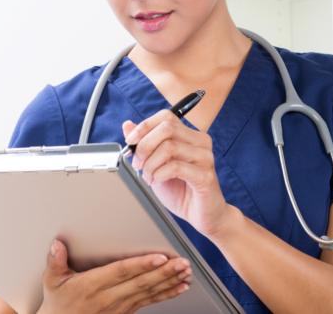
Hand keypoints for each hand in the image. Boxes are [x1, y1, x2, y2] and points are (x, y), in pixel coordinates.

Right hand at [37, 239, 190, 313]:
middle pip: (141, 282)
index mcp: (92, 285)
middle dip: (164, 272)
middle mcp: (108, 297)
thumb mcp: (52, 282)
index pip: (122, 272)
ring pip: (148, 292)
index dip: (142, 264)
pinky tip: (180, 287)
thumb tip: (57, 245)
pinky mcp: (126, 311)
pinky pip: (149, 302)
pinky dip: (166, 294)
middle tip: (182, 263)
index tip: (159, 257)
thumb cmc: (58, 303)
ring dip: (169, 282)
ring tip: (185, 272)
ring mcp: (119, 306)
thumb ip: (54, 262)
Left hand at [123, 110, 231, 238]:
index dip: (144, 126)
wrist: (204, 216)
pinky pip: (175, 166)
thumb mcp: (156, 165)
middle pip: (166, 128)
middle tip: (138, 164)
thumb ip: (144, 144)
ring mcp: (205, 157)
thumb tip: (127, 125)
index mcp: (189, 136)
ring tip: (149, 177)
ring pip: (169, 146)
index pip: (166, 117)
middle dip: (144, 145)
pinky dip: (160, 173)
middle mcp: (200, 142)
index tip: (131, 141)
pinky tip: (159, 180)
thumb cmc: (182, 191)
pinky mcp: (205, 175)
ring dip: (151, 164)